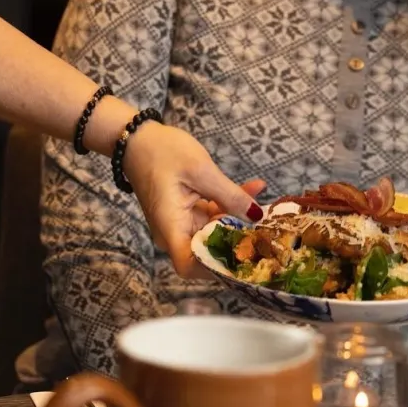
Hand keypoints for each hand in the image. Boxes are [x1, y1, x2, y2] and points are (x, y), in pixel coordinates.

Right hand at [122, 122, 264, 276]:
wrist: (138, 139)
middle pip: (208, 252)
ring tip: (265, 204)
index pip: (190, 266)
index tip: (247, 255)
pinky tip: (253, 189)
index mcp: (171, 228)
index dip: (217, 267)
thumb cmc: (161, 152)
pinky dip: (231, 206)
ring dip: (240, 220)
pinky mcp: (188, 214)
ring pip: (216, 233)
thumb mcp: (201, 170)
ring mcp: (181, 225)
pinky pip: (213, 217)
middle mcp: (174, 233)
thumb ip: (230, 195)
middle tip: (269, 229)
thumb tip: (257, 216)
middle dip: (240, 242)